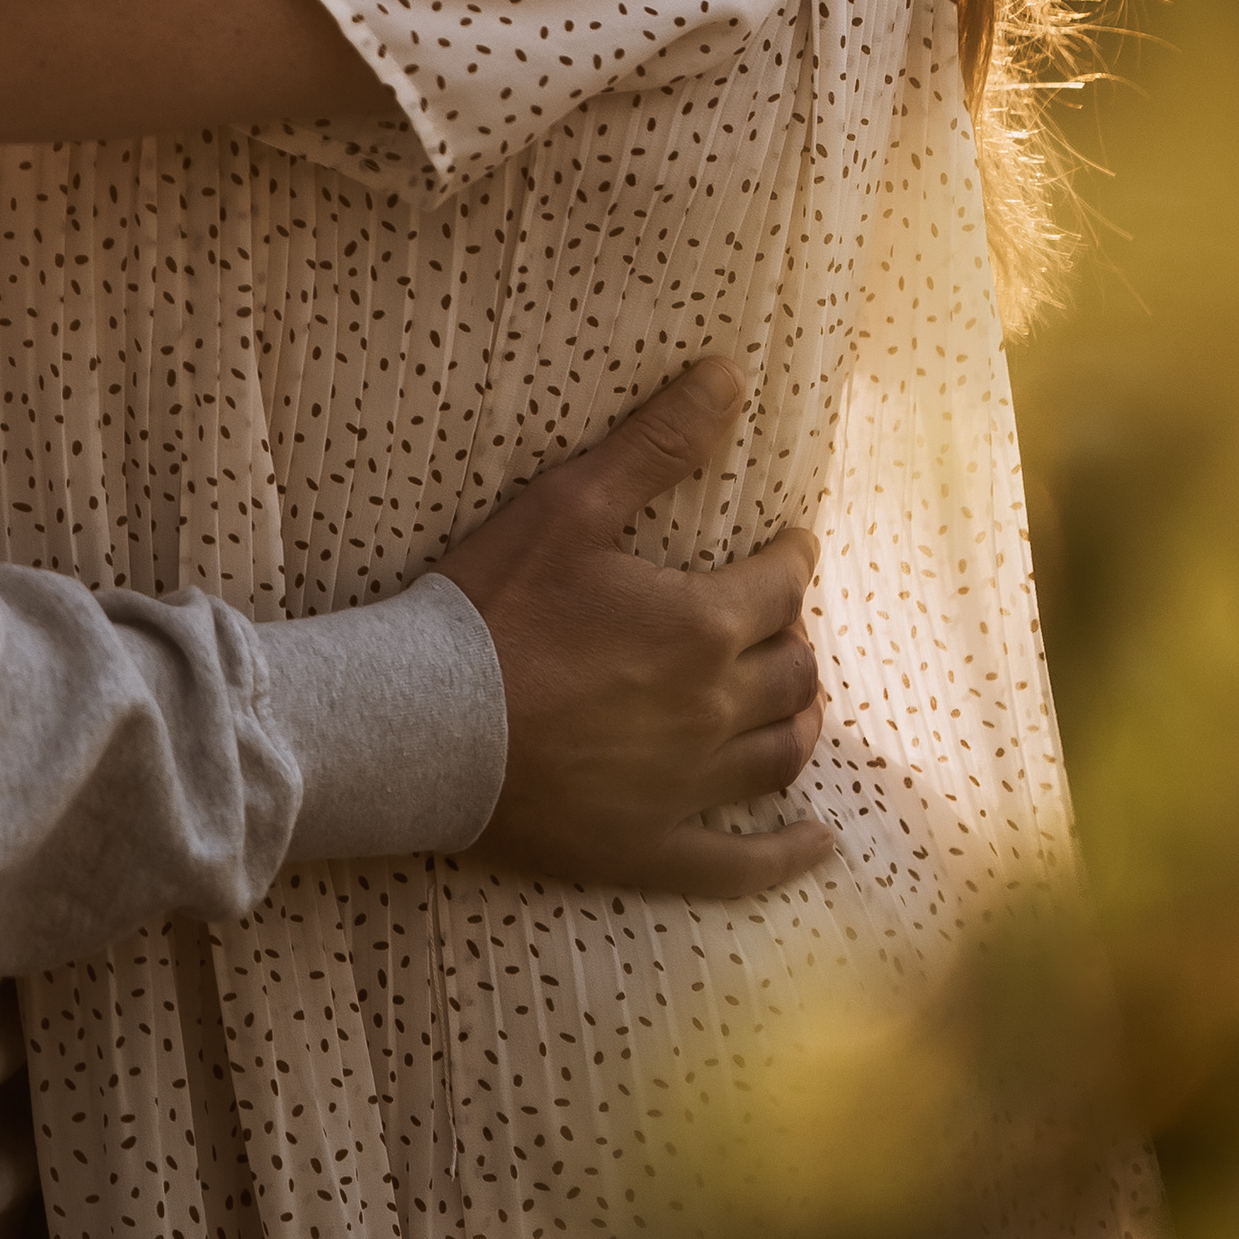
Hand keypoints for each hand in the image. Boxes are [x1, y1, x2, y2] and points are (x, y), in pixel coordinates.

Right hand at [438, 353, 831, 900]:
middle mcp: (712, 710)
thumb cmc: (492, 608)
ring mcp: (686, 788)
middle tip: (778, 623)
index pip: (781, 587)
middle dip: (794, 640)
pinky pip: (740, 864)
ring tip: (800, 704)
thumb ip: (655, 443)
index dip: (791, 561)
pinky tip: (817, 844)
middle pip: (791, 674)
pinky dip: (788, 854)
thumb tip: (730, 374)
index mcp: (701, 627)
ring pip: (780, 755)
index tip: (788, 546)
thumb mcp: (570, 505)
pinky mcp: (650, 848)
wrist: (421, 723)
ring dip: (800, 723)